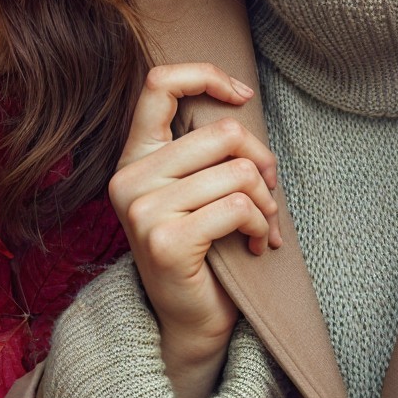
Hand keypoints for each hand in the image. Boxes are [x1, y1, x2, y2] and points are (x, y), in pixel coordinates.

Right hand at [106, 63, 284, 397]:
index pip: (159, 83)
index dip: (207, 76)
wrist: (191, 321)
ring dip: (267, 202)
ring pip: (238, 172)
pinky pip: (238, 207)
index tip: (242, 96)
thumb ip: (207, 148)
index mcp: (135, 156)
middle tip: (269, 193)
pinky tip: (258, 244)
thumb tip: (241, 101)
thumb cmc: (206, 249)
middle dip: (262, 162)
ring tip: (262, 224)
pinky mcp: (166, 241)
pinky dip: (261, 224)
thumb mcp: (200, 188)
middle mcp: (128, 179)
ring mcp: (142, 211)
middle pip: (222, 132)